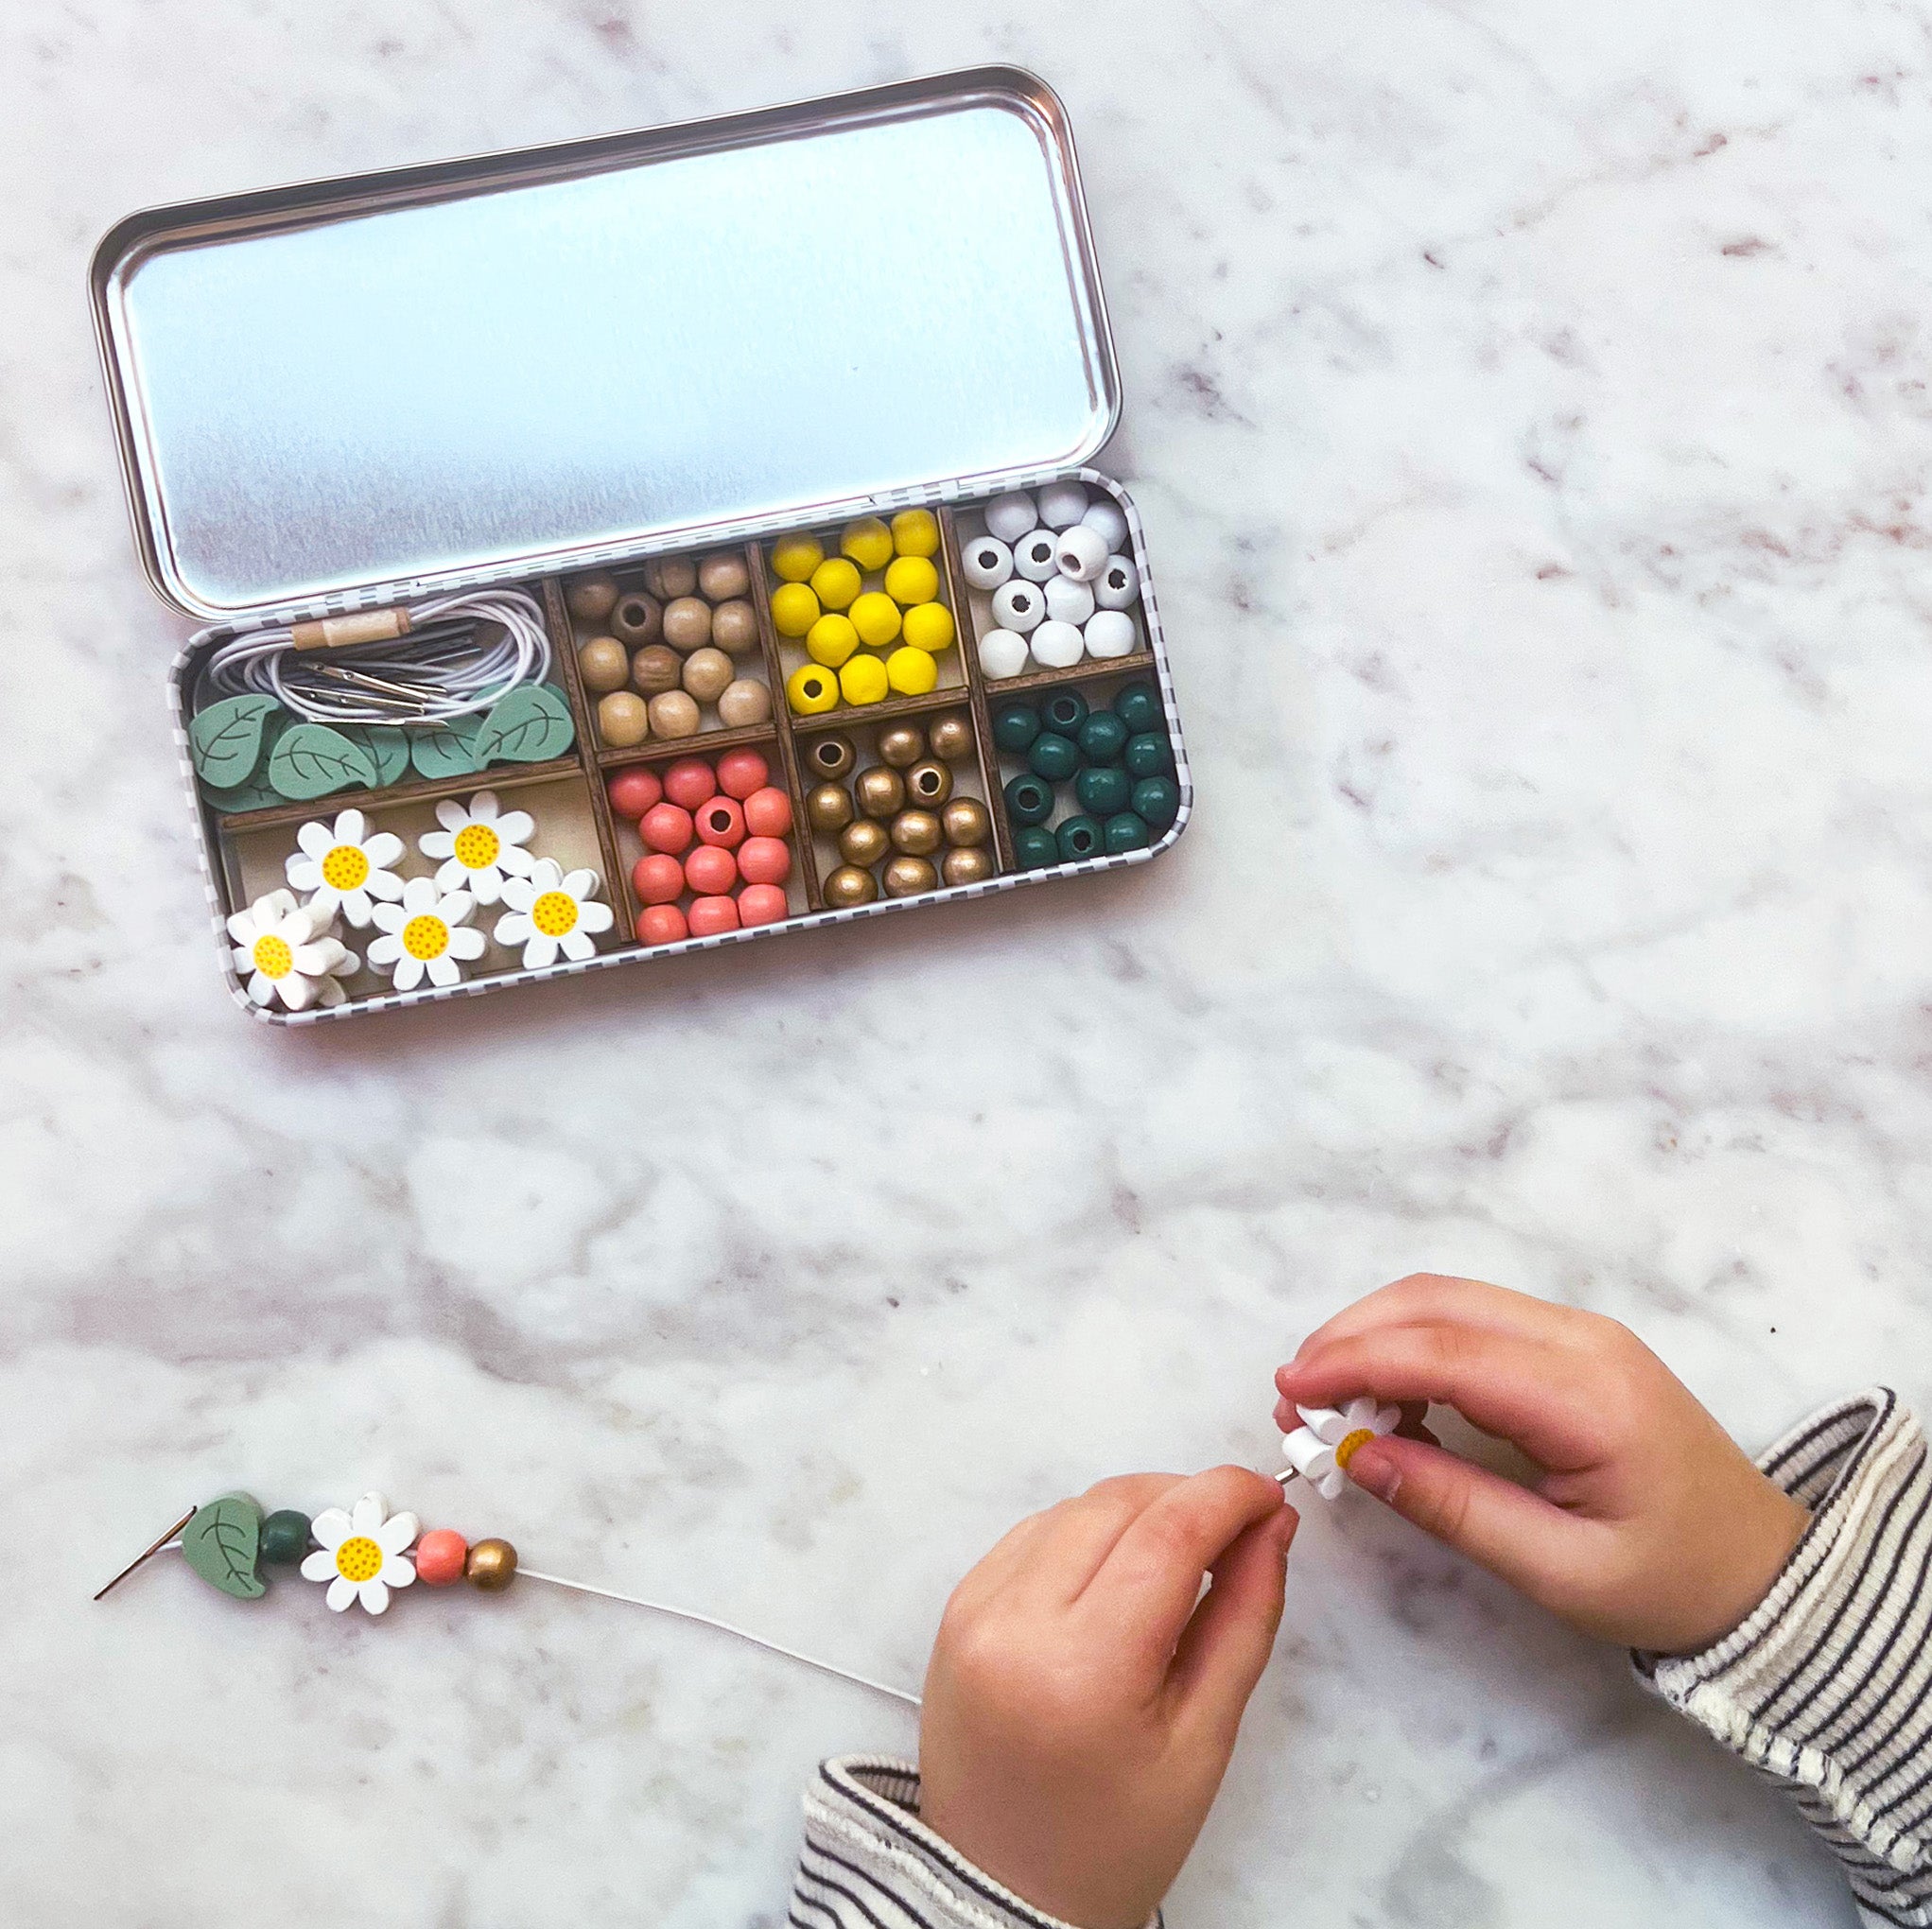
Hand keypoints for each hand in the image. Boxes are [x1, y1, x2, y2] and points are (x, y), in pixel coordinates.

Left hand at [919, 1467, 1295, 1928]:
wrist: (1003, 1889)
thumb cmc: (1114, 1837)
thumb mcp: (1203, 1741)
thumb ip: (1243, 1620)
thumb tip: (1269, 1526)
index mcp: (1082, 1670)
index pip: (1166, 1533)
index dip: (1227, 1495)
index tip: (1268, 1494)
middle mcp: (1013, 1624)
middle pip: (1118, 1505)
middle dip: (1188, 1499)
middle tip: (1238, 1533)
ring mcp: (975, 1611)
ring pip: (1075, 1509)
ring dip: (1137, 1514)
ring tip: (1182, 1564)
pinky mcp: (957, 1608)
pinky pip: (1034, 1534)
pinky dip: (1087, 1534)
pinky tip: (1118, 1576)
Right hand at [1273, 1275, 1809, 1652]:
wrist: (1766, 1573)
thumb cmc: (1669, 1584)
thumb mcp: (1559, 1572)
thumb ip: (1455, 1508)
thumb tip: (1357, 1457)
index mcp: (1586, 1396)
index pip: (1444, 1349)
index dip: (1356, 1361)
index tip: (1290, 1392)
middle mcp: (1581, 1339)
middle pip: (1436, 1301)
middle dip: (1349, 1338)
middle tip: (1292, 1400)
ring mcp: (1579, 1332)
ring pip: (1447, 1299)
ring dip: (1374, 1335)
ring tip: (1326, 1404)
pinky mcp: (1571, 1344)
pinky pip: (1472, 1319)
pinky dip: (1412, 1344)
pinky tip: (1388, 1402)